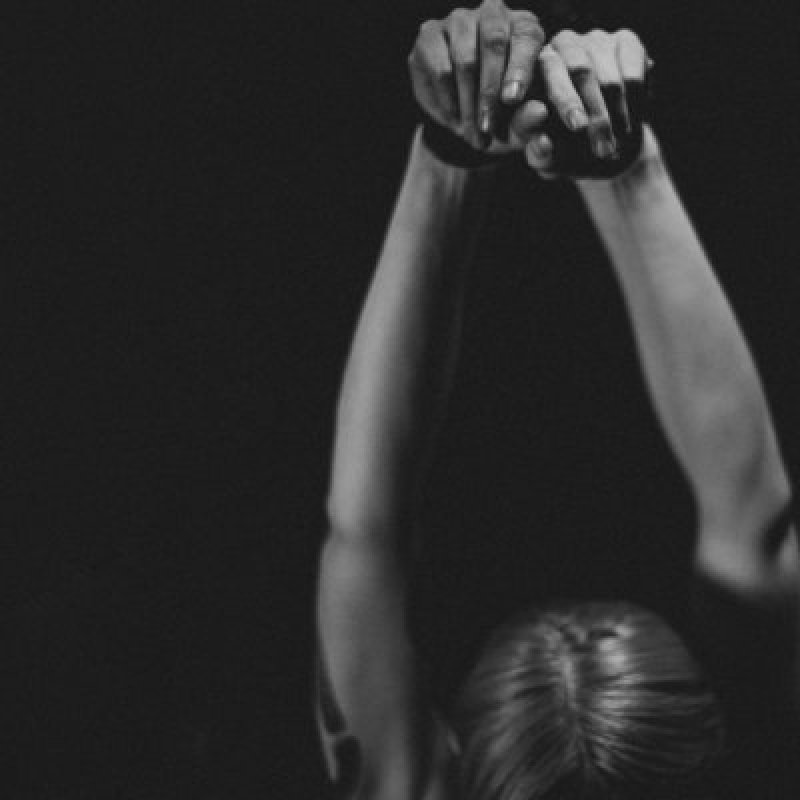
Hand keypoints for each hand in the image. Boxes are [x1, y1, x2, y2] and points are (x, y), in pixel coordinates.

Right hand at [408, 1, 545, 154]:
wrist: (465, 115)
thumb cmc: (501, 112)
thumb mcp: (519, 121)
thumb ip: (529, 118)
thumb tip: (538, 113)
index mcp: (524, 27)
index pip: (526, 37)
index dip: (520, 69)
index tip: (512, 100)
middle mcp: (492, 14)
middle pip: (494, 43)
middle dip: (489, 91)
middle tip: (487, 127)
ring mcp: (458, 20)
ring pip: (464, 60)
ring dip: (468, 103)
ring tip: (472, 134)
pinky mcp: (429, 36)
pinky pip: (440, 69)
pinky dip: (448, 101)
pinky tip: (455, 121)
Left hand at [510, 29, 653, 179]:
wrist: (603, 147)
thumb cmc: (564, 151)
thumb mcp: (548, 159)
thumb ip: (539, 153)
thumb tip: (542, 142)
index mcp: (533, 68)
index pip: (548, 73)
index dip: (565, 99)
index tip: (578, 126)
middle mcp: (562, 45)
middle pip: (581, 71)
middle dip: (595, 114)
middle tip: (602, 148)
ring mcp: (595, 40)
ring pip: (610, 79)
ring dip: (615, 119)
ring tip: (612, 147)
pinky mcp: (626, 42)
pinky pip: (634, 77)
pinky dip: (634, 108)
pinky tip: (628, 127)